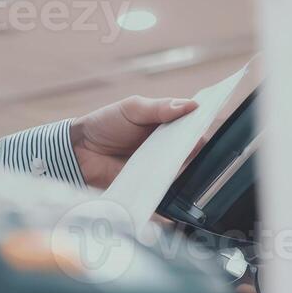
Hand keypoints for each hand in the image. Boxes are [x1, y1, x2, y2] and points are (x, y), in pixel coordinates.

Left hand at [68, 95, 199, 188]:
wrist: (80, 152)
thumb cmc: (105, 124)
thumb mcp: (132, 108)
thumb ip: (160, 107)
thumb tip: (192, 105)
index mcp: (165, 122)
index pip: (191, 122)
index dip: (201, 122)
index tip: (211, 121)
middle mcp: (166, 144)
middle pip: (191, 147)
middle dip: (196, 146)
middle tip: (193, 144)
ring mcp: (159, 165)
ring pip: (183, 168)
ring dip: (185, 166)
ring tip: (182, 162)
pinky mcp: (151, 184)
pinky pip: (167, 187)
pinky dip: (172, 186)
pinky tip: (173, 182)